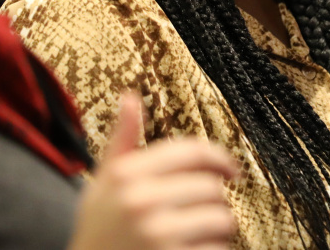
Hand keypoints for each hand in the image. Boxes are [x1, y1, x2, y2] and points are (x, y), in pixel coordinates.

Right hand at [69, 94, 237, 249]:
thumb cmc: (99, 229)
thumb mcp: (103, 182)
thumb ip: (121, 141)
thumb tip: (130, 96)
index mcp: (127, 174)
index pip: (192, 152)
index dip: (220, 158)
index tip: (231, 169)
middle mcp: (142, 201)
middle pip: (211, 187)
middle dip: (213, 200)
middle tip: (201, 210)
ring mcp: (158, 234)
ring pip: (221, 219)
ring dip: (217, 228)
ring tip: (197, 233)